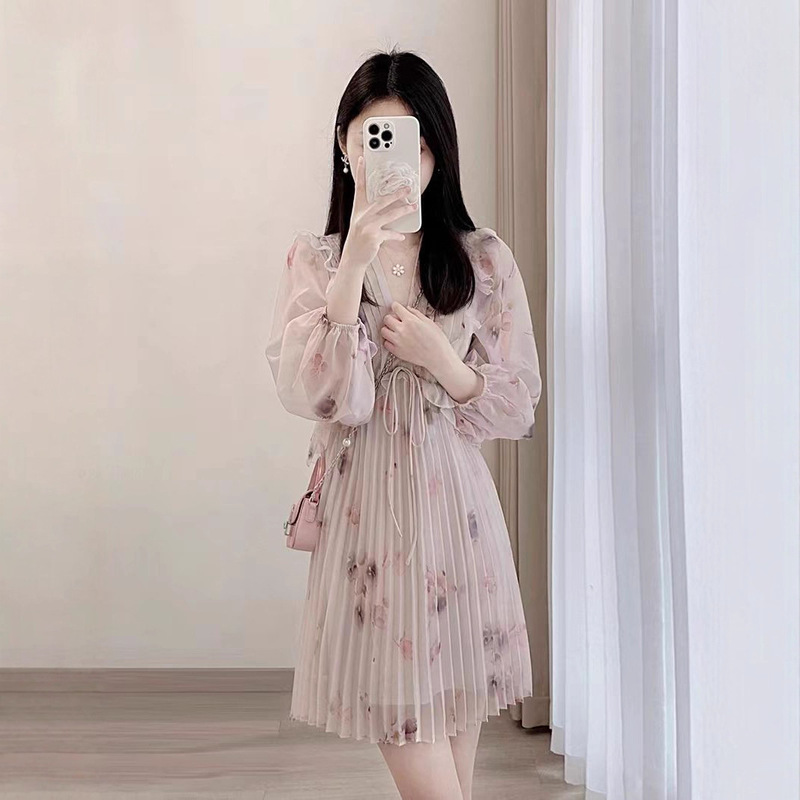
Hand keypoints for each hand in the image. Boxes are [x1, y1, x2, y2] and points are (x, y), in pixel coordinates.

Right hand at [340, 155, 418, 269]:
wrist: (353, 256)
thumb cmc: (360, 238)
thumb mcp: (362, 222)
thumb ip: (373, 212)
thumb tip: (391, 205)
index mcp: (358, 209)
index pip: (359, 187)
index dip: (360, 173)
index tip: (362, 159)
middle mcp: (362, 216)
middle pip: (382, 200)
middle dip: (396, 194)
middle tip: (408, 188)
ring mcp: (367, 226)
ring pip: (389, 215)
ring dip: (404, 211)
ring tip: (414, 207)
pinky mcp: (373, 237)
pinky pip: (389, 233)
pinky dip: (396, 235)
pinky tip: (401, 236)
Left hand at [380, 302, 454, 371]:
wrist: (437, 357)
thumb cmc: (436, 340)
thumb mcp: (429, 322)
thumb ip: (416, 313)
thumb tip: (407, 309)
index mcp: (410, 320)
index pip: (395, 307)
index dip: (396, 307)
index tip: (398, 309)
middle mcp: (402, 330)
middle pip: (387, 318)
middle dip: (391, 317)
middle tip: (397, 321)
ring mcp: (398, 341)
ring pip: (383, 331)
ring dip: (388, 329)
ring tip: (395, 331)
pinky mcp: (397, 351)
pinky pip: (386, 343)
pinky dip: (389, 341)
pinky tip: (396, 341)